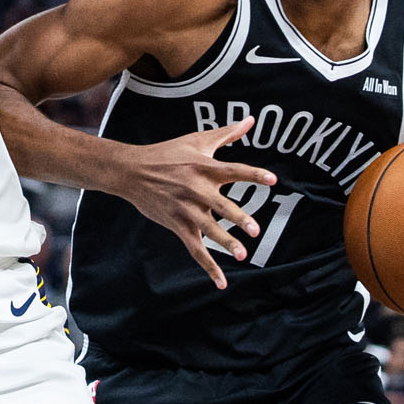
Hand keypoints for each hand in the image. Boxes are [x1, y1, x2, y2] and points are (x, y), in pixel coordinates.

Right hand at [114, 116, 276, 288]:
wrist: (131, 171)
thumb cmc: (167, 153)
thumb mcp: (196, 140)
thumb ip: (226, 134)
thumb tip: (251, 121)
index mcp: (204, 167)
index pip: (234, 171)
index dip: (253, 175)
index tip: (272, 180)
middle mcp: (196, 189)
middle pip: (221, 205)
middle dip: (237, 218)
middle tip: (254, 230)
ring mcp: (186, 210)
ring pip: (208, 230)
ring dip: (225, 242)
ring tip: (244, 255)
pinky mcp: (177, 225)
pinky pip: (195, 249)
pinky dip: (209, 267)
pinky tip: (222, 282)